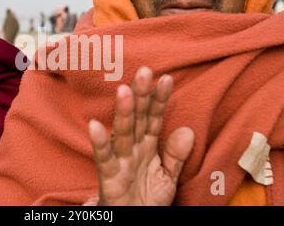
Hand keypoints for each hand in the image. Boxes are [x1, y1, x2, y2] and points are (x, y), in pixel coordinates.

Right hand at [89, 67, 194, 205]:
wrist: (134, 221)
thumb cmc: (147, 200)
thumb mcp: (167, 177)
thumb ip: (176, 155)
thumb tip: (188, 131)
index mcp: (146, 146)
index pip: (154, 118)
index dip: (160, 100)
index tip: (167, 79)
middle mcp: (132, 149)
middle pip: (137, 118)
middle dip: (141, 96)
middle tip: (145, 71)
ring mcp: (120, 161)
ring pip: (122, 133)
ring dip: (123, 113)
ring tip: (124, 90)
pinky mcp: (109, 177)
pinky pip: (104, 159)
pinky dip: (100, 144)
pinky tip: (95, 126)